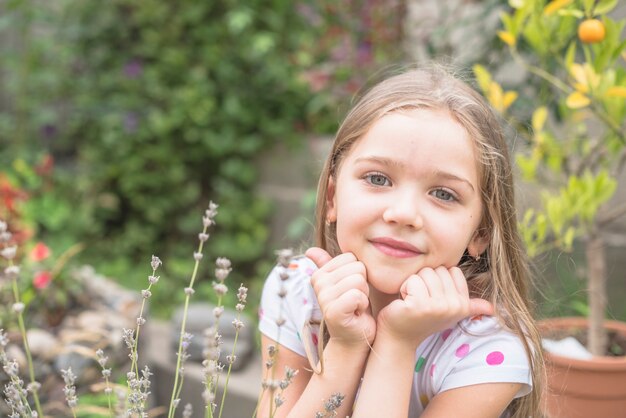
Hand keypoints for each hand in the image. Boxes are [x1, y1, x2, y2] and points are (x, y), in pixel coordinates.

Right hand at [306, 247, 375, 348]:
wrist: (353, 338)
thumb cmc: (353, 308)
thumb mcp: (343, 282)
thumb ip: (328, 265)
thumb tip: (310, 250)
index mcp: (320, 274)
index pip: (351, 257)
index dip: (358, 273)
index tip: (352, 289)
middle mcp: (318, 283)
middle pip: (357, 268)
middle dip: (363, 284)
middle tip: (354, 300)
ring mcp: (324, 297)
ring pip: (359, 281)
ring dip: (364, 295)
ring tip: (355, 306)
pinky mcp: (333, 311)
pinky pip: (358, 295)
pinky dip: (362, 305)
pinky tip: (356, 314)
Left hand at [377, 266, 492, 347]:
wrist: (399, 338)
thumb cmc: (422, 320)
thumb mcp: (450, 312)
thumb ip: (471, 306)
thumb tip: (493, 309)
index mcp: (463, 304)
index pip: (452, 270)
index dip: (438, 280)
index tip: (432, 298)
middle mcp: (454, 306)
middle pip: (438, 270)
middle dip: (425, 281)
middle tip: (420, 300)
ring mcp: (438, 307)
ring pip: (425, 272)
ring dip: (413, 285)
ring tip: (413, 301)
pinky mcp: (420, 305)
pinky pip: (412, 280)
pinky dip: (404, 288)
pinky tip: (404, 303)